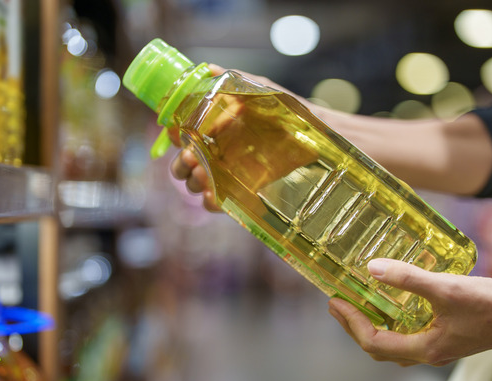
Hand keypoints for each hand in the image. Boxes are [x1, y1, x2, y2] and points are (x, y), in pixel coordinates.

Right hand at [169, 64, 315, 211]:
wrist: (315, 135)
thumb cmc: (287, 111)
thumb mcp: (260, 91)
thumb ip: (234, 81)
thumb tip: (208, 68)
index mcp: (215, 129)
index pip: (183, 136)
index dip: (176, 138)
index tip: (178, 137)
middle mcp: (217, 152)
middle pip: (184, 163)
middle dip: (181, 164)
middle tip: (190, 159)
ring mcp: (228, 174)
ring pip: (197, 183)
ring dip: (193, 182)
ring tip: (202, 176)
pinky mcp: (243, 192)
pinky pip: (219, 201)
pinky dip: (210, 201)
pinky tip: (213, 195)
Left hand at [328, 258, 491, 365]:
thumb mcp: (447, 288)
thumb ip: (409, 278)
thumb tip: (373, 268)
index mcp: (424, 348)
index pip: (374, 342)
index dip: (351, 322)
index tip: (337, 302)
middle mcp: (428, 352)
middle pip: (380, 346)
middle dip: (356, 326)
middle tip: (340, 305)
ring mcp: (439, 346)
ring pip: (395, 343)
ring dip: (374, 325)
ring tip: (361, 304)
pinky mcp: (449, 335)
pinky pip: (411, 334)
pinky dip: (396, 321)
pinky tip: (398, 302)